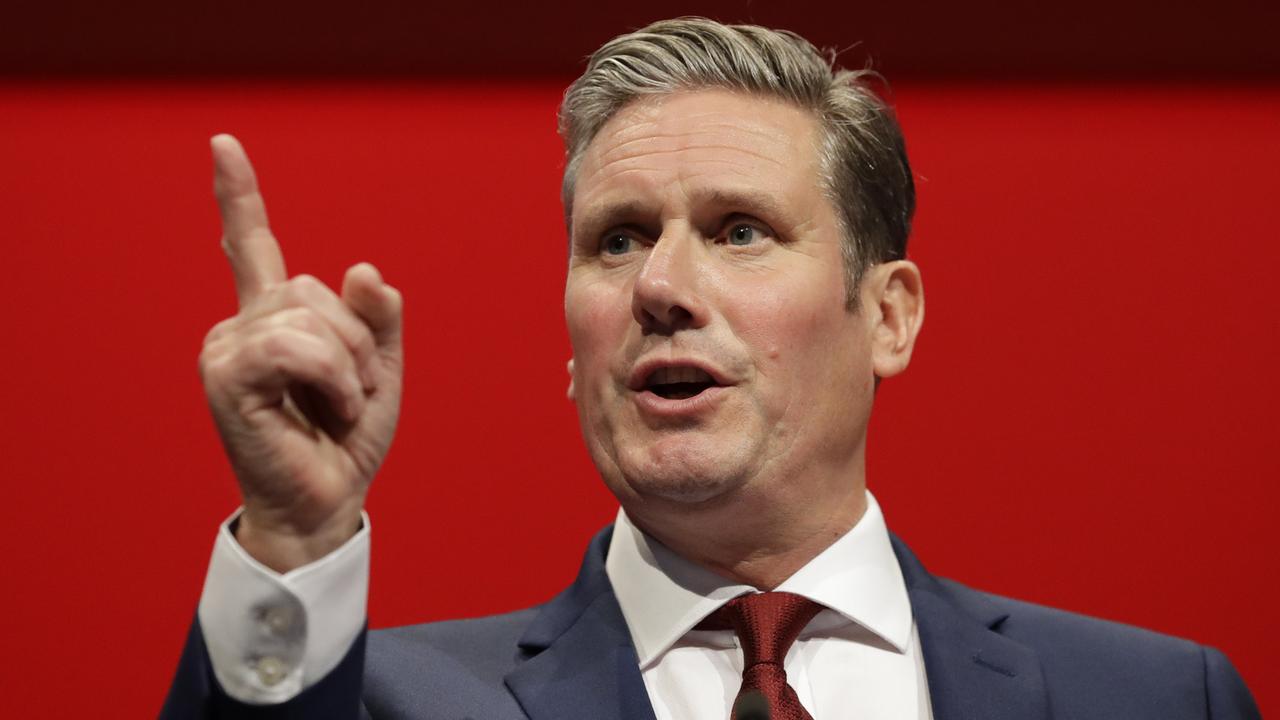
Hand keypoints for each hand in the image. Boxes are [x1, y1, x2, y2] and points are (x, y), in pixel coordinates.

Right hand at [198, 135, 403, 571]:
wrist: (328, 502)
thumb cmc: (346, 439)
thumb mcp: (381, 368)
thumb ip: (377, 317)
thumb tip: (362, 267)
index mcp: (276, 318)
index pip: (254, 245)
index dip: (239, 196)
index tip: (223, 145)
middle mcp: (243, 325)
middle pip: (313, 288)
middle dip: (356, 343)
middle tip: (353, 394)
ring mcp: (227, 349)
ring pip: (307, 316)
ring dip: (347, 366)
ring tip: (340, 406)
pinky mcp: (226, 377)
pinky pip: (294, 346)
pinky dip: (331, 377)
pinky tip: (330, 408)